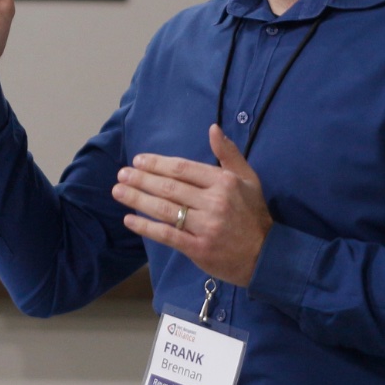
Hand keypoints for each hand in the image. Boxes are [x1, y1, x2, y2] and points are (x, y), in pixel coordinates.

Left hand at [113, 125, 273, 285]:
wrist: (266, 255)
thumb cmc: (253, 214)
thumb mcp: (248, 179)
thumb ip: (229, 154)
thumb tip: (213, 128)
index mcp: (224, 182)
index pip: (183, 169)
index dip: (158, 163)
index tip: (138, 161)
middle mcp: (214, 202)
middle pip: (169, 187)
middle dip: (141, 179)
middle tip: (121, 174)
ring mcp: (206, 227)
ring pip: (164, 210)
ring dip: (137, 199)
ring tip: (118, 191)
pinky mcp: (198, 249)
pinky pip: (167, 235)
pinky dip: (146, 227)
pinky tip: (130, 219)